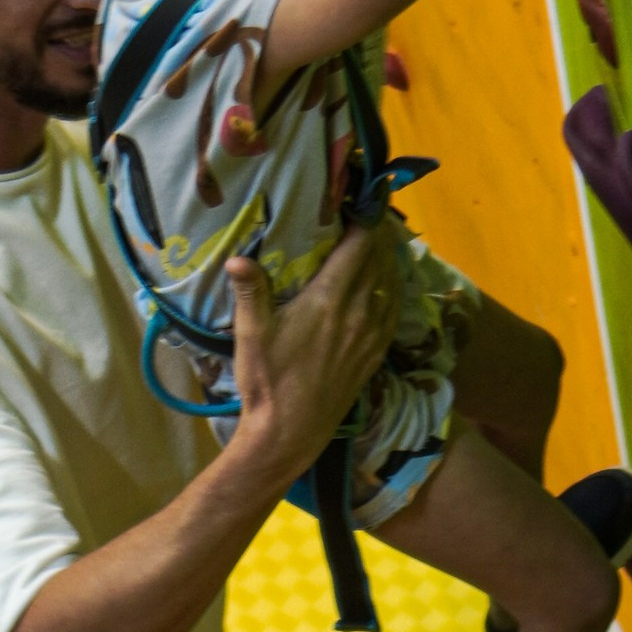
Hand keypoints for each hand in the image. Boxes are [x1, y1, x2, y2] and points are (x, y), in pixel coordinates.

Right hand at [227, 227, 399, 481]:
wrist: (290, 433)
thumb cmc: (268, 382)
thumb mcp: (251, 334)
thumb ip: (250, 291)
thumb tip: (237, 258)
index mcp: (329, 301)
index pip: (359, 247)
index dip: (365, 219)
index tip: (361, 198)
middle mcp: (358, 314)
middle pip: (380, 260)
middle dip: (377, 232)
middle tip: (370, 212)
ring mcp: (371, 336)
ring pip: (390, 284)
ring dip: (387, 259)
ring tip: (379, 240)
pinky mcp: (375, 355)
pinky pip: (393, 311)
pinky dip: (393, 289)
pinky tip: (386, 283)